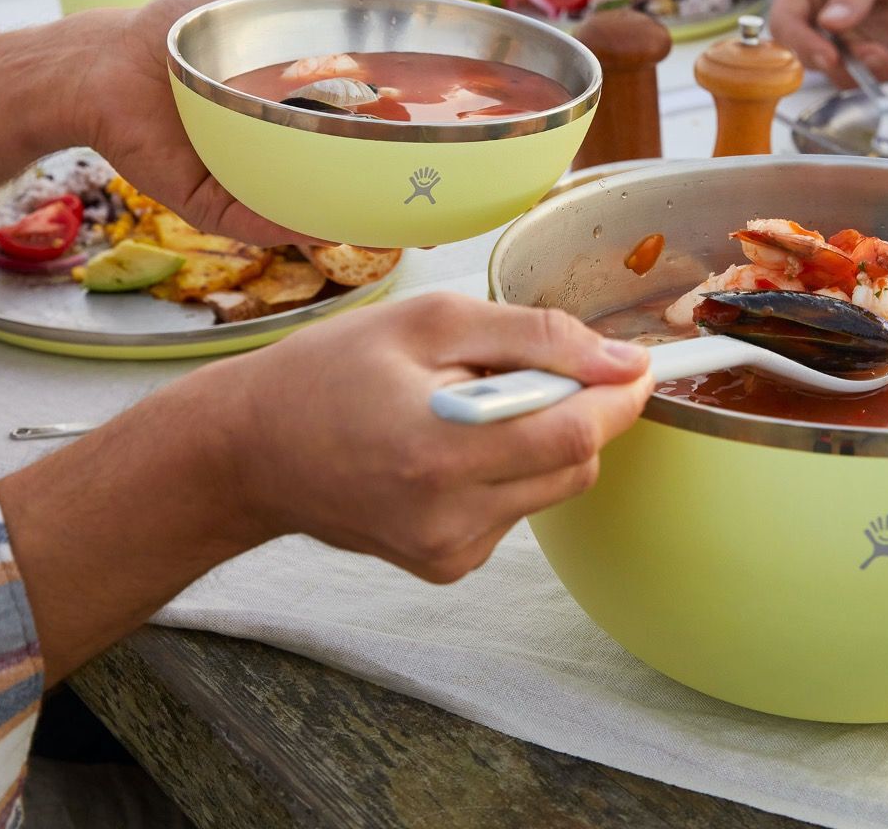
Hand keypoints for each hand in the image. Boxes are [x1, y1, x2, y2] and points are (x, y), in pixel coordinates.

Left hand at [77, 0, 407, 245]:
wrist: (106, 64)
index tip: (462, 160)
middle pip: (358, 188)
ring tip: (404, 227)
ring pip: (320, 216)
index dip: (417, 150)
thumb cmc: (181, 28)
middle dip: (402, 210)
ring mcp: (261, 183)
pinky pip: (266, 223)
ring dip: (361, 225)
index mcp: (313, 111)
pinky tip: (330, 223)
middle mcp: (294, 153)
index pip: (376, 135)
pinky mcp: (222, 207)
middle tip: (440, 215)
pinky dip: (296, 225)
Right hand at [219, 294, 654, 581]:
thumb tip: (620, 359)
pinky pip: (517, 509)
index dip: (620, 394)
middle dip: (573, 408)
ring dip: (537, 438)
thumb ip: (535, 337)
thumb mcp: (431, 322)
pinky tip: (451, 447)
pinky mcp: (448, 565)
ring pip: (553, 487)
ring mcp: (450, 551)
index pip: (577, 433)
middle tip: (518, 368)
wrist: (252, 451)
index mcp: (442, 451)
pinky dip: (507, 470)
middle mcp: (451, 519)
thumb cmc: (329, 373)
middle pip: (576, 464)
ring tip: (469, 406)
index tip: (636, 363)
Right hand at [768, 0, 887, 86]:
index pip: (784, 22)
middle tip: (877, 53)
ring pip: (840, 74)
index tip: (830, 55)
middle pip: (808, 56)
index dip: (801, 43)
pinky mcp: (862, 58)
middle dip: (845, 62)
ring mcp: (838, 41)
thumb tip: (829, 22)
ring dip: (874, 69)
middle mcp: (813, 18)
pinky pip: (870, 77)